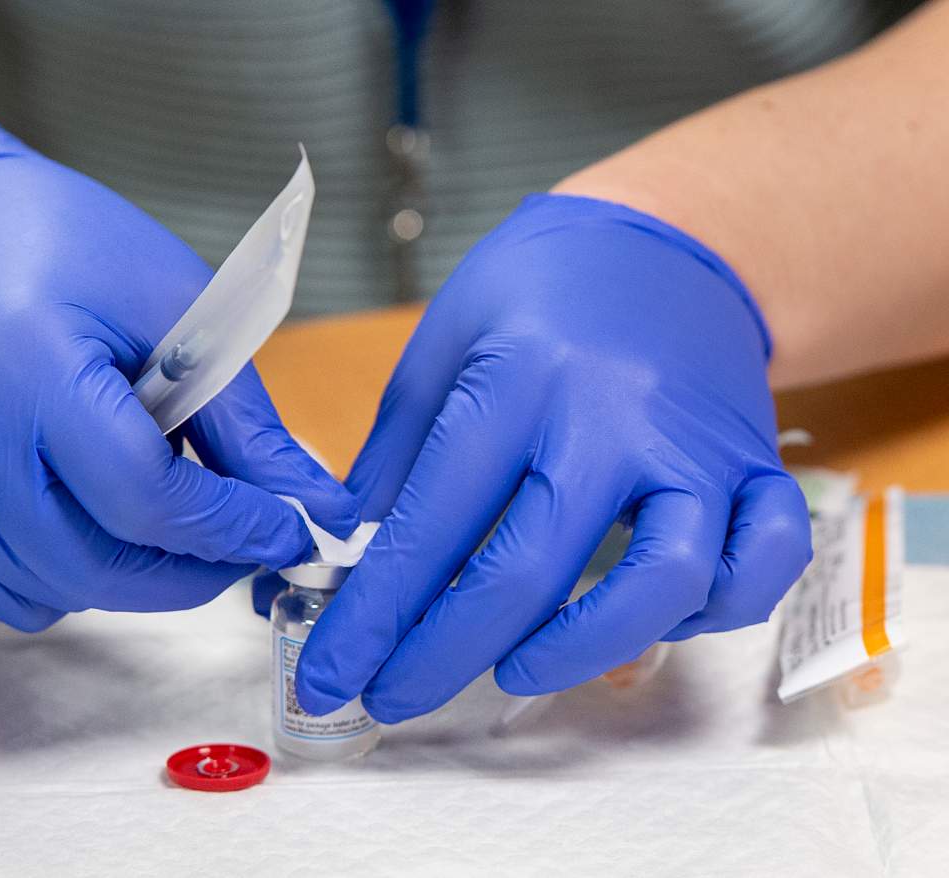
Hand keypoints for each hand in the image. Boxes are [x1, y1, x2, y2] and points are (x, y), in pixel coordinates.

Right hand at [0, 108, 357, 629]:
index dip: (230, 528)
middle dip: (190, 573)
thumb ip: (244, 421)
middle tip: (241, 545)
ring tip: (163, 514)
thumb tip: (317, 510)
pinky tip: (89, 522)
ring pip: (51, 591)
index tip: (289, 532)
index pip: (144, 494)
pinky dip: (63, 582)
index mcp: (26, 362)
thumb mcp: (176, 306)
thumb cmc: (68, 251)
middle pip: (93, 564)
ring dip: (131, 578)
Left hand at [296, 194, 811, 721]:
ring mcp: (696, 446)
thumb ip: (396, 459)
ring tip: (514, 670)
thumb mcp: (441, 347)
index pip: (432, 524)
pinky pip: (765, 557)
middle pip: (530, 570)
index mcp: (516, 379)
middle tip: (392, 698)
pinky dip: (719, 608)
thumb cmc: (537, 288)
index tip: (329, 674)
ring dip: (582, 651)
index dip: (374, 615)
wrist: (665, 236)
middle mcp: (612, 418)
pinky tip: (655, 620)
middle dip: (443, 656)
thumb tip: (348, 563)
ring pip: (666, 580)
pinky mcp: (757, 462)